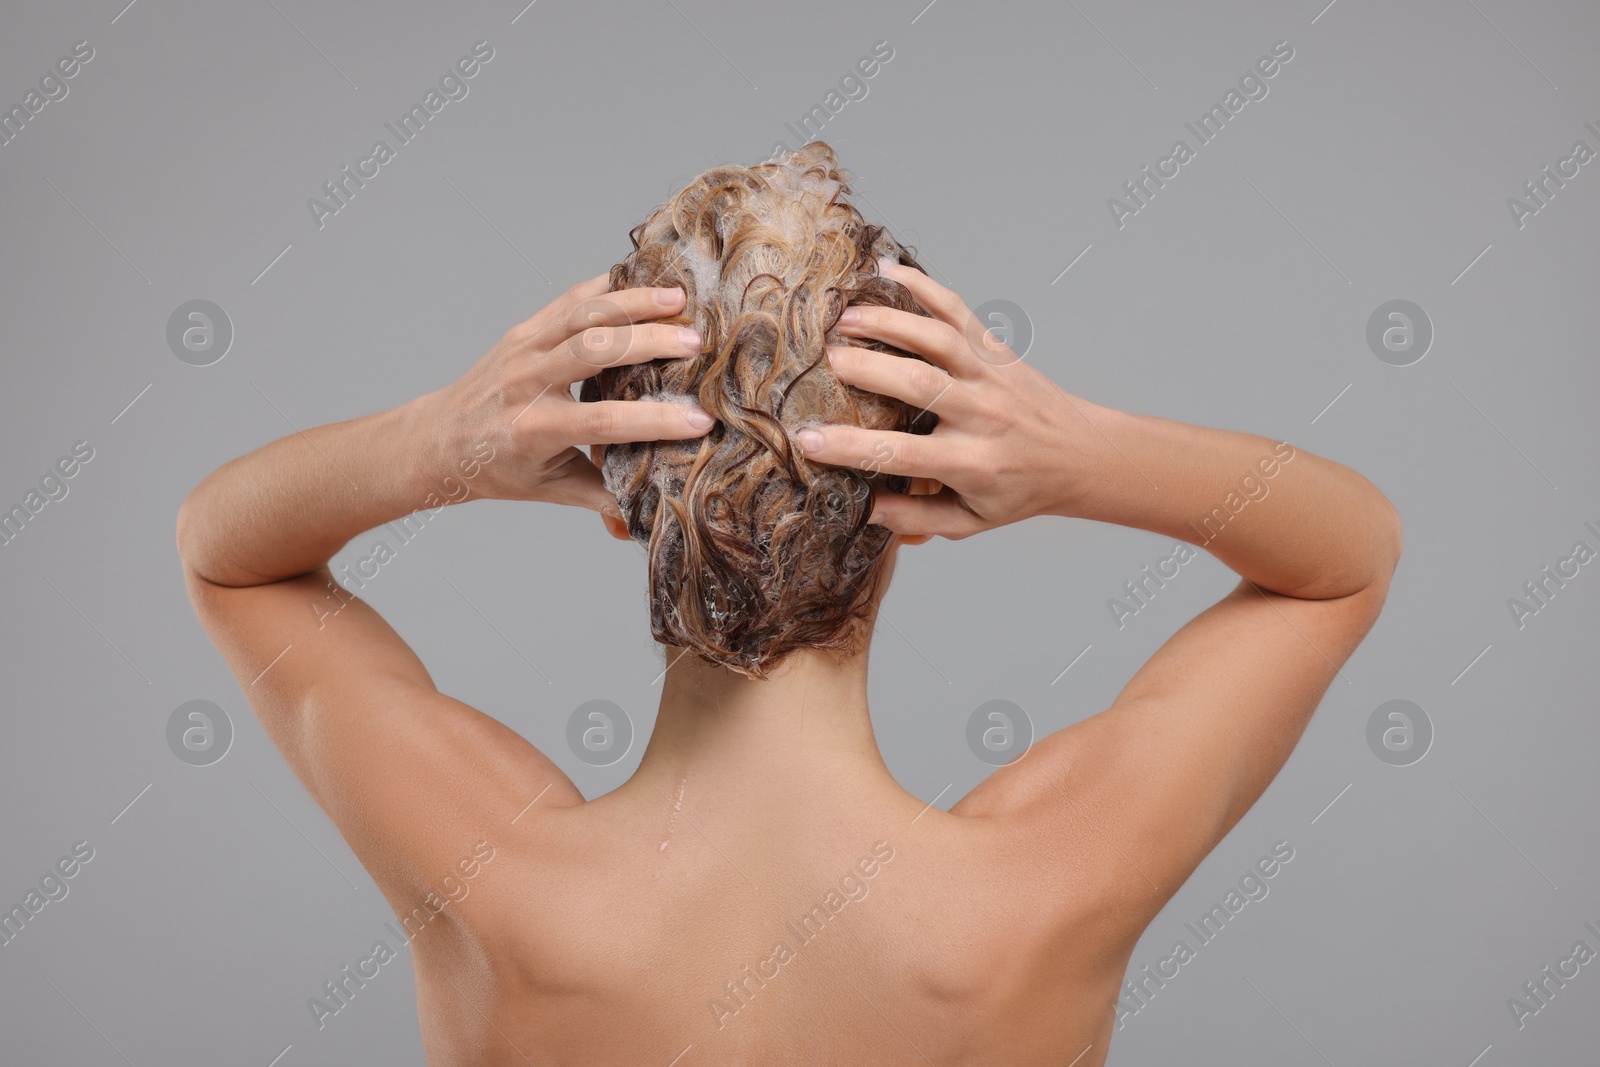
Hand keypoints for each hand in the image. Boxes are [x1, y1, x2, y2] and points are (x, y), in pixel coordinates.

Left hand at [423, 274, 713, 510]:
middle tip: (696, 343)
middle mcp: (527, 383)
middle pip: (594, 351)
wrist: (440, 439)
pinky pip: (570, 299)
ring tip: (680, 299)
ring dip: (634, 302)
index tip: (700, 421)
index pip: (604, 422)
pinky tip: (645, 282)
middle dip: (649, 343)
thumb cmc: (499, 468)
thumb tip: (651, 517)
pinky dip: (609, 287)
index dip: (654, 421)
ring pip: (583, 315)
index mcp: (534, 430)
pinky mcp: (525, 329)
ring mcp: (524, 348)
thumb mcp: (551, 490)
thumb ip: (602, 498)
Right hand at [796, 262, 1102, 538]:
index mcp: (971, 462)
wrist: (1081, 455)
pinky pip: (957, 310)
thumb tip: (864, 509)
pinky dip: (922, 286)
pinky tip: (886, 271)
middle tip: (823, 362)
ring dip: (888, 323)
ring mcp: (989, 375)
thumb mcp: (970, 520)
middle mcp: (981, 413)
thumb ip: (916, 516)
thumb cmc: (1019, 490)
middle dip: (866, 369)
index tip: (808, 439)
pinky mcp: (994, 348)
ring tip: (843, 318)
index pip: (901, 453)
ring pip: (937, 339)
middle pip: (918, 384)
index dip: (851, 446)